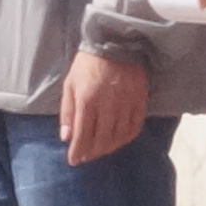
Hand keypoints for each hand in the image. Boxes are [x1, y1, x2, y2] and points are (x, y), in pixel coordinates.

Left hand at [56, 45, 150, 166]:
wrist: (115, 44)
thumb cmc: (87, 65)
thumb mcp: (69, 85)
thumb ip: (67, 112)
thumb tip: (66, 137)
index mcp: (87, 100)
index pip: (83, 135)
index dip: (78, 151)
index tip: (74, 161)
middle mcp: (108, 105)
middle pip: (101, 139)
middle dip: (92, 152)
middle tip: (86, 157)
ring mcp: (126, 104)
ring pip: (118, 136)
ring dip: (109, 148)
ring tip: (100, 151)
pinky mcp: (140, 101)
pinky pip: (135, 127)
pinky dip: (126, 138)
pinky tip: (119, 141)